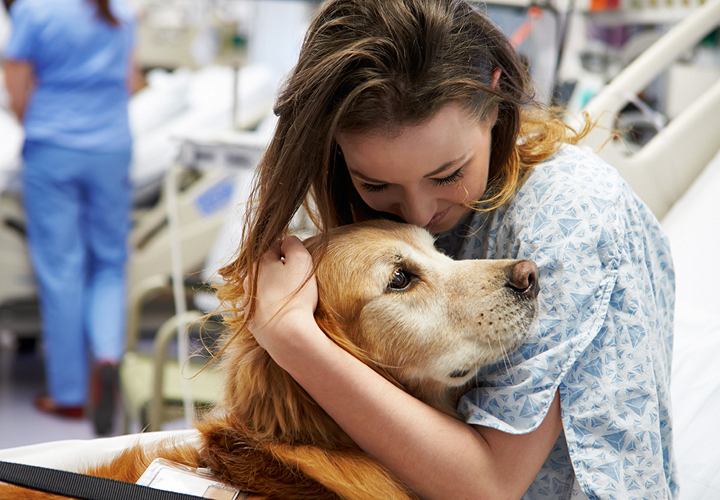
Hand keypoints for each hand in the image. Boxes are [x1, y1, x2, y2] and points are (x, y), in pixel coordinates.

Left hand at [244, 236, 318, 355]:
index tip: (302, 262)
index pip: (276, 247)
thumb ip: (293, 243)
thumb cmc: (295, 296)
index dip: (291, 252)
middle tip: (299, 281)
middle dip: (281, 271)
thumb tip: (287, 240)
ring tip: (293, 300)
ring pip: (264, 289)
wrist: (286, 335)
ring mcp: (249, 303)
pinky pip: (264, 310)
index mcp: (260, 263)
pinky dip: (273, 309)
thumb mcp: (301, 260)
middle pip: (268, 269)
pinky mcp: (252, 322)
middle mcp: (249, 281)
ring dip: (276, 290)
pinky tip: (285, 315)